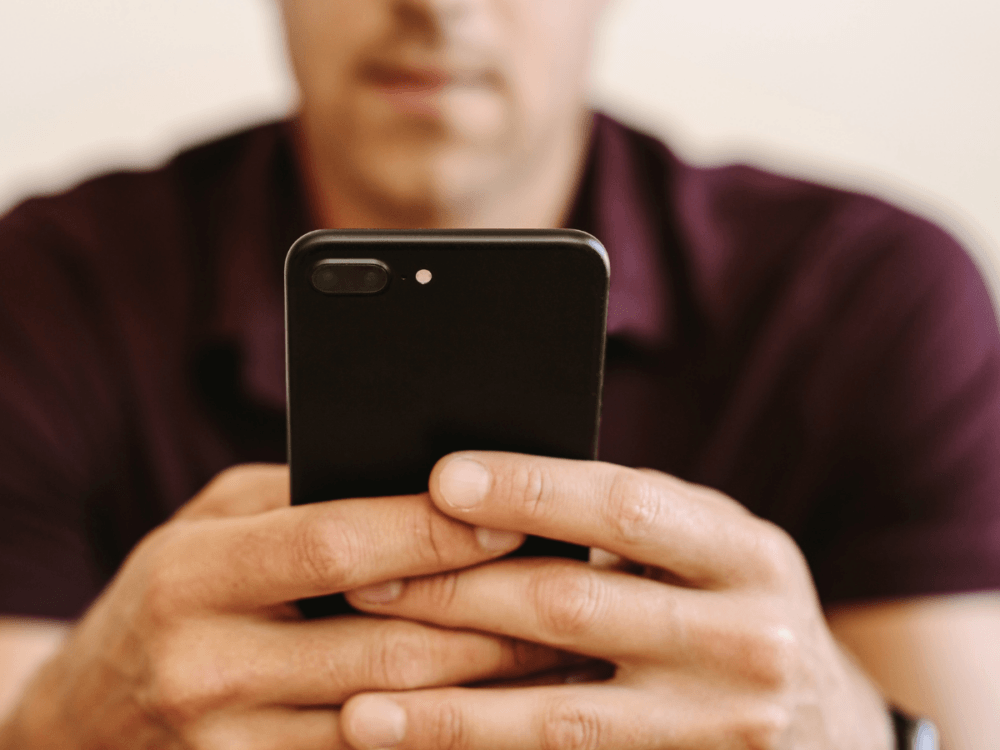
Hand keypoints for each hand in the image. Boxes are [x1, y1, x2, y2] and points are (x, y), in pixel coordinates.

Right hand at [1, 465, 568, 749]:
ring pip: (394, 721)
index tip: (510, 516)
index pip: (334, 547)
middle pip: (385, 648)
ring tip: (561, 654)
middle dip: (490, 622)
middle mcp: (209, 669)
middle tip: (570, 593)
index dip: (431, 532)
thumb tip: (416, 484)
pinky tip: (498, 711)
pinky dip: (442, 737)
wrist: (84, 723)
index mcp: (193, 576)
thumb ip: (301, 502)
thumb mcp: (210, 524)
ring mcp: (233, 749)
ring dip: (487, 690)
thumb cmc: (165, 594)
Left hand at [341, 453, 894, 749]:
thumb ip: (624, 524)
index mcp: (747, 554)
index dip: (531, 491)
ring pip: (560, 719)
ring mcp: (720, 730)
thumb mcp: (709, 550)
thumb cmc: (735, 607)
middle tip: (362, 581)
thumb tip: (479, 500)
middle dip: (457, 594)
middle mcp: (747, 642)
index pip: (625, 507)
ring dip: (450, 713)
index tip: (441, 479)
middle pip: (573, 610)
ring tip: (358, 709)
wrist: (828, 728)